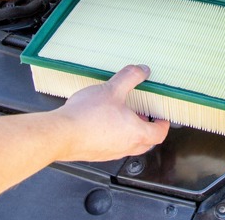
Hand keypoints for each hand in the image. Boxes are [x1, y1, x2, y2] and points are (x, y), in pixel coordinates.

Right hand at [50, 65, 169, 161]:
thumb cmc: (87, 116)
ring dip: (129, 132)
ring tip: (121, 115)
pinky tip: (101, 122)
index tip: (162, 117)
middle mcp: (126, 147)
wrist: (61, 134)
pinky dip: (113, 136)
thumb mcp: (112, 89)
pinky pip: (111, 146)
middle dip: (147, 129)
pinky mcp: (96, 154)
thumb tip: (142, 70)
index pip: (159, 134)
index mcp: (136, 133)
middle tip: (143, 115)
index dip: (163, 124)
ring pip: (128, 145)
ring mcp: (110, 153)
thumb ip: (130, 77)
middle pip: (146, 143)